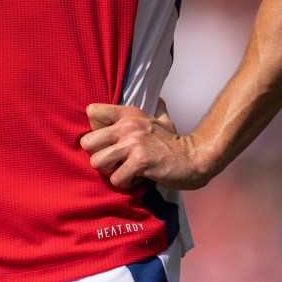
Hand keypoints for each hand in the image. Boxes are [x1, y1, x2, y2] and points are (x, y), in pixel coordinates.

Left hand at [80, 99, 208, 190]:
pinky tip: (137, 178)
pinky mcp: (140, 162)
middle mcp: (128, 125)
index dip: (94, 130)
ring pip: (97, 162)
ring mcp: (133, 143)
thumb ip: (154, 108)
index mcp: (128, 113)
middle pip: (87, 142)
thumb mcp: (160, 118)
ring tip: (124, 171)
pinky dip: (125, 183)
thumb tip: (159, 98)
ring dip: (109, 172)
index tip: (107, 141)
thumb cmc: (174, 142)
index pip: (92, 111)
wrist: (194, 158)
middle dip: (97, 156)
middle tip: (113, 161)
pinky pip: (116, 179)